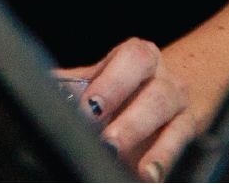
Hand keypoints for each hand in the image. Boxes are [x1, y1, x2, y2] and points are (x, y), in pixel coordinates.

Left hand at [61, 39, 196, 180]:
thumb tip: (42, 85)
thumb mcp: (105, 77)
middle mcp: (163, 76)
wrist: (169, 89)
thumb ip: (76, 83)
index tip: (88, 106)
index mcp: (139, 56)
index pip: (131, 59)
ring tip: (125, 161)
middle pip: (153, 94)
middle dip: (128, 120)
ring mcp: (178, 104)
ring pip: (169, 120)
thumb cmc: (127, 83)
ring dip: (147, 145)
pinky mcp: (186, 129)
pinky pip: (178, 144)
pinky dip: (162, 162)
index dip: (111, 82)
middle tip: (105, 141)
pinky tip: (147, 177)